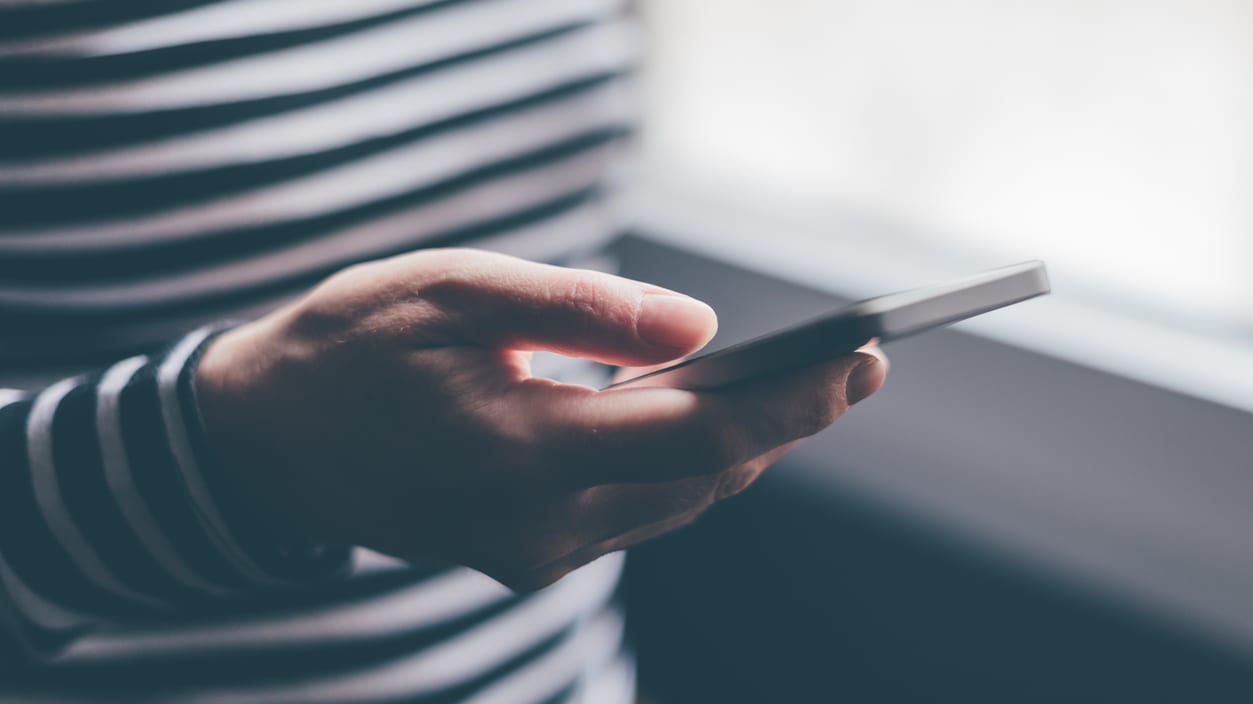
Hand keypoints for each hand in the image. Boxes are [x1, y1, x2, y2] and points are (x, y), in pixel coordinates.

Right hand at [196, 248, 886, 589]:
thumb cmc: (348, 347)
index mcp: (524, 453)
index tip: (860, 358)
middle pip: (706, 480)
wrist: (262, 442)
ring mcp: (532, 552)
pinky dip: (679, 465)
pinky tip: (698, 417)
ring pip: (676, 503)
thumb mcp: (454, 291)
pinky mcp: (523, 554)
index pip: (703, 440)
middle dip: (789, 421)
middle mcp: (539, 525)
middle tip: (854, 361)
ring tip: (799, 384)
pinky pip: (632, 513)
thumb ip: (583, 310)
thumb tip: (702, 332)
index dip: (795, 402)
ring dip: (741, 446)